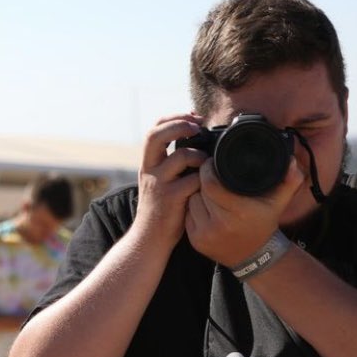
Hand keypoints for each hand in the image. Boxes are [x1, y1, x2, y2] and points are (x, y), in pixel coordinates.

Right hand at [133, 114, 209, 251]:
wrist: (149, 239)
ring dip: (200, 156)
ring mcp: (159, 183)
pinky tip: (207, 186)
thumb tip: (197, 143)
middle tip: (197, 127)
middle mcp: (150, 170)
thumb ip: (173, 164)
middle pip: (156, 134)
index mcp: (149, 163)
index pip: (154, 129)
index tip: (193, 117)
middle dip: (179, 125)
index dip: (173, 118)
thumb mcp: (160, 182)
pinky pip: (194, 180)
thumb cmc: (162, 210)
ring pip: (182, 156)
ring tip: (206, 165)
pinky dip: (205, 180)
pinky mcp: (171, 198)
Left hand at [184, 155, 305, 266]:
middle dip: (203, 181)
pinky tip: (205, 208)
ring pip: (191, 202)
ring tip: (209, 193)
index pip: (210, 184)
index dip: (208, 170)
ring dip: (197, 195)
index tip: (210, 163)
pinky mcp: (196, 241)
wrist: (254, 257)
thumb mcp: (279, 202)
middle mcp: (220, 225)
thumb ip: (289, 180)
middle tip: (211, 177)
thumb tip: (292, 160)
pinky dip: (193, 209)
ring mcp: (205, 235)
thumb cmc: (264, 224)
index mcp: (239, 212)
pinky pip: (187, 215)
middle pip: (199, 191)